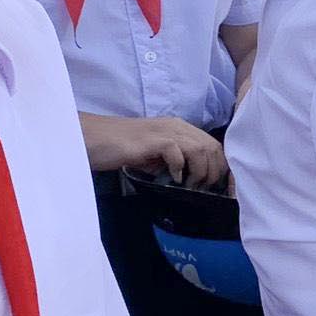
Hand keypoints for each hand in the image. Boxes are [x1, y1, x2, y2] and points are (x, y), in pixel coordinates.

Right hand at [89, 116, 227, 186]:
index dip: (222, 167)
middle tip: (202, 189)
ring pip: (200, 148)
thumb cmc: (120, 148)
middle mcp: (176, 126)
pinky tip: (172, 178)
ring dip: (200, 172)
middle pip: (213, 147)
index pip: (213, 145)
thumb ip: (172, 163)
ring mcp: (164, 131)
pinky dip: (179, 168)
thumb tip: (190, 182)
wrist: (92, 138)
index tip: (221, 188)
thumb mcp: (153, 156)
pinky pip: (177, 152)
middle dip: (214, 173)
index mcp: (179, 128)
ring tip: (189, 186)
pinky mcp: (152, 140)